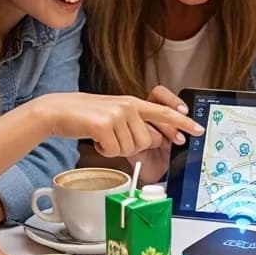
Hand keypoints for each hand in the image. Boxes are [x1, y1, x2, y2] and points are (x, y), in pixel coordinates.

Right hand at [32, 92, 201, 157]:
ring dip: (115, 149)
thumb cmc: (85, 117)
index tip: (198, 130)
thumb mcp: (114, 115)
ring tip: (101, 137)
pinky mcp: (105, 124)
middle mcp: (129, 106)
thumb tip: (155, 139)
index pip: (164, 112)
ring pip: (131, 148)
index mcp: (133, 103)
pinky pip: (114, 150)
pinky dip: (104, 151)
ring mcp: (117, 114)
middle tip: (113, 139)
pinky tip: (95, 140)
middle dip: (131, 147)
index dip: (182, 122)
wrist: (57, 111)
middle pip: (146, 141)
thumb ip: (135, 123)